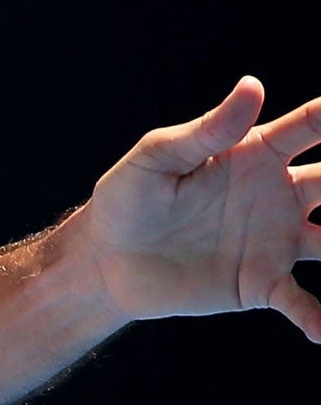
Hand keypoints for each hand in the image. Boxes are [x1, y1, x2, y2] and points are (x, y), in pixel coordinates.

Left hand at [79, 77, 320, 339]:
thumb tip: (253, 87)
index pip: (309, 129)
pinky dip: (319, 317)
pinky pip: (303, 302)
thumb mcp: (157, 159)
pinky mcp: (262, 283)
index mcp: (254, 156)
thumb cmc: (127, 199)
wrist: (106, 260)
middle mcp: (278, 195)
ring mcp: (276, 241)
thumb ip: (206, 131)